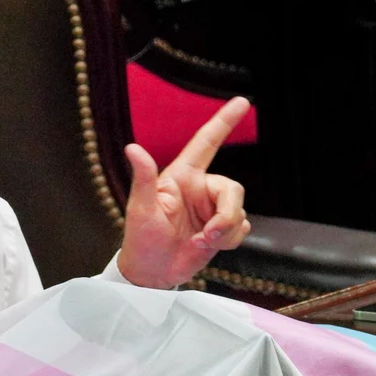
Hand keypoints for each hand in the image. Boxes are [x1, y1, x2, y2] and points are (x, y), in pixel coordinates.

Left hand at [117, 96, 251, 288]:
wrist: (153, 274)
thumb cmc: (140, 240)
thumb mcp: (140, 209)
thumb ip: (143, 178)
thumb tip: (132, 148)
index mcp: (182, 177)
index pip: (206, 143)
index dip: (224, 121)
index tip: (242, 101)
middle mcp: (200, 189)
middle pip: (233, 189)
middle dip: (225, 215)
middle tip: (207, 236)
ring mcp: (212, 209)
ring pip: (239, 211)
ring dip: (224, 233)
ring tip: (200, 243)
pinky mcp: (222, 228)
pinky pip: (242, 228)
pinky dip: (229, 241)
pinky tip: (208, 246)